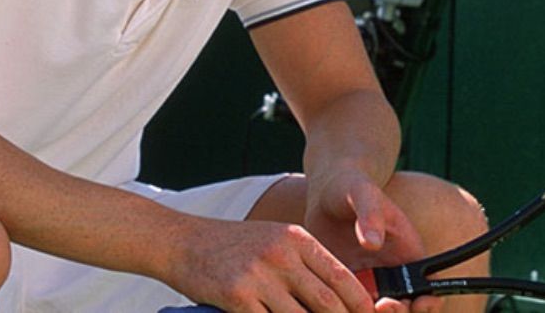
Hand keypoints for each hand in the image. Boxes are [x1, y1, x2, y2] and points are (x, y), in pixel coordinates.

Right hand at [172, 218, 374, 312]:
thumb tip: (339, 296)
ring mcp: (259, 276)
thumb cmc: (234, 245)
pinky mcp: (237, 296)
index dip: (361, 305)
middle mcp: (281, 255)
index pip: (341, 277)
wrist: (183, 242)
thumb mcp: (275, 240)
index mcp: (297, 239)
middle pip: (326, 302)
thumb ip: (305, 263)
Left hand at [305, 170, 440, 312]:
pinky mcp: (347, 284)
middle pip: (404, 308)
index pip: (427, 288)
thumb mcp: (363, 193)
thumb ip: (370, 215)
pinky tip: (332, 304)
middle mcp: (392, 272)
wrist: (327, 191)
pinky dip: (344, 310)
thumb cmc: (352, 186)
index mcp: (408, 253)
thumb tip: (371, 242)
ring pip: (374, 312)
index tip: (416, 303)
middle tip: (380, 307)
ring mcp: (369, 281)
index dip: (426, 303)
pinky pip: (349, 307)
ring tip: (351, 305)